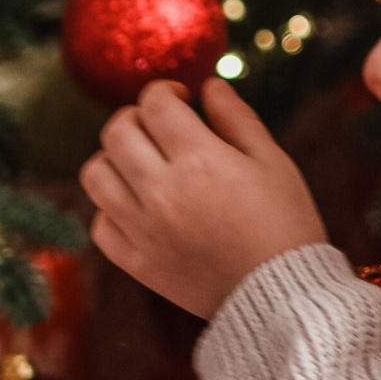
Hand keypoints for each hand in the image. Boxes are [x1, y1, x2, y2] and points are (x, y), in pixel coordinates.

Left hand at [81, 78, 330, 319]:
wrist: (280, 294)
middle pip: (117, 132)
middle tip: (160, 126)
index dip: (166, 91)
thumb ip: (237, 118)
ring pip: (96, 175)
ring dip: (115, 158)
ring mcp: (142, 229)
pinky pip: (101, 224)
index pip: (155, 103)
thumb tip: (209, 86)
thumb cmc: (284, 222)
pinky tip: (139, 204)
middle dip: (137, 117)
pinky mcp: (136, 262)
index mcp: (199, 160)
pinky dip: (112, 207)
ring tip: (143, 163)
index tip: (182, 99)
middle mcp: (161, 191)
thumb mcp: (272, 161)